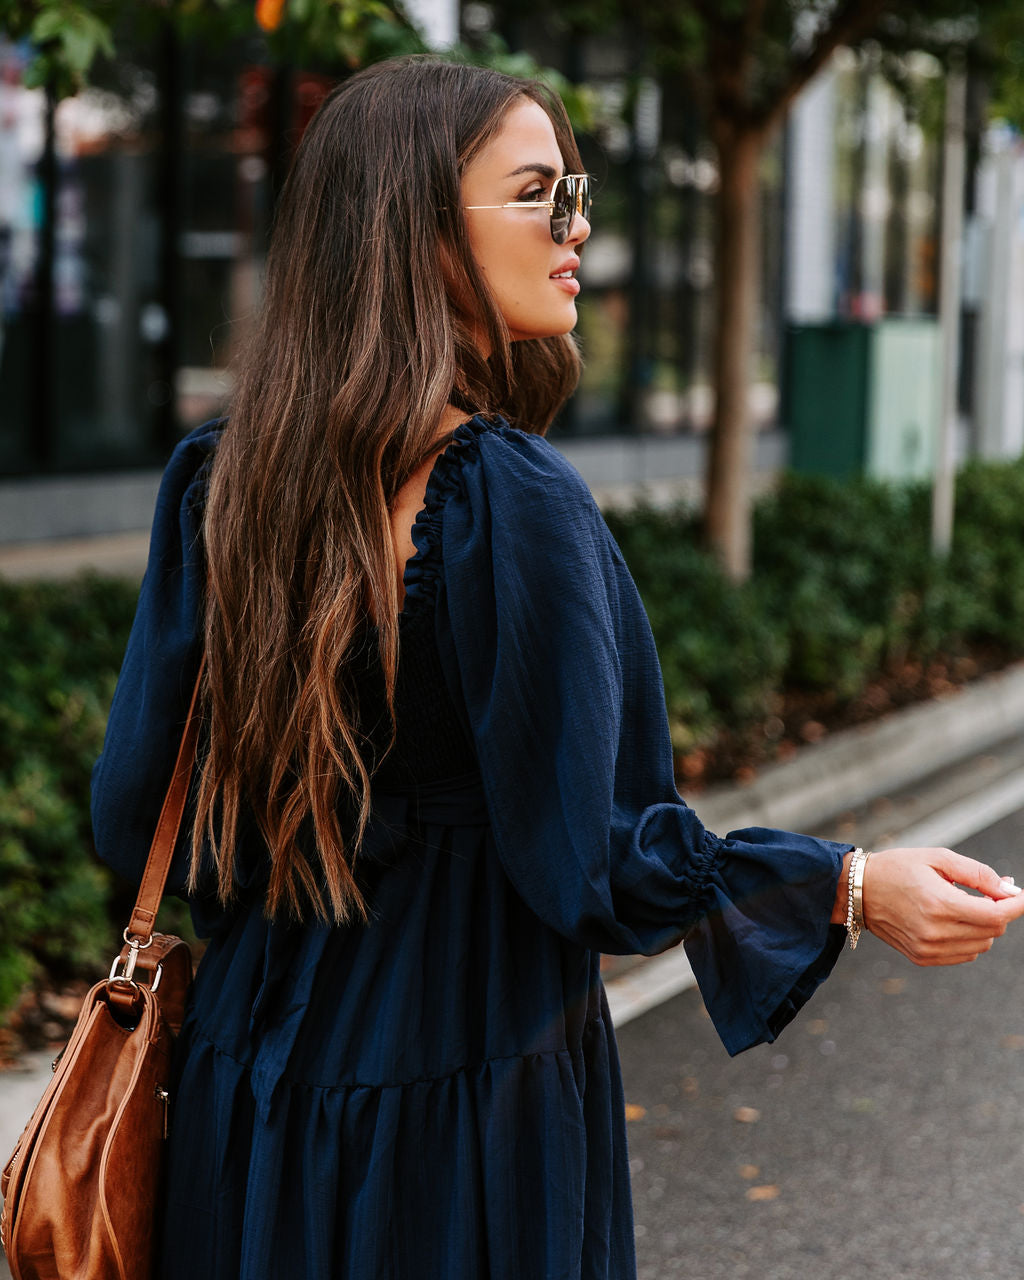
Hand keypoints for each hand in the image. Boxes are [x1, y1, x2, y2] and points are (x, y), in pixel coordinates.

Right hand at [835, 847, 1023, 965]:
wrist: (857, 891)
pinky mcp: (923, 957)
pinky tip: (952, 921)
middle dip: (998, 911)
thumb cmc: (898, 868)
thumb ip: (978, 874)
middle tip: (988, 893)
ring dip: (983, 927)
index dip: (1016, 905)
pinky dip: (969, 939)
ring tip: (963, 905)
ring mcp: (928, 948)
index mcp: (939, 903)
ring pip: (982, 946)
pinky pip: (965, 955)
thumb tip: (1010, 889)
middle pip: (993, 931)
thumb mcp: (937, 858)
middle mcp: (935, 931)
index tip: (1020, 895)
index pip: (996, 915)